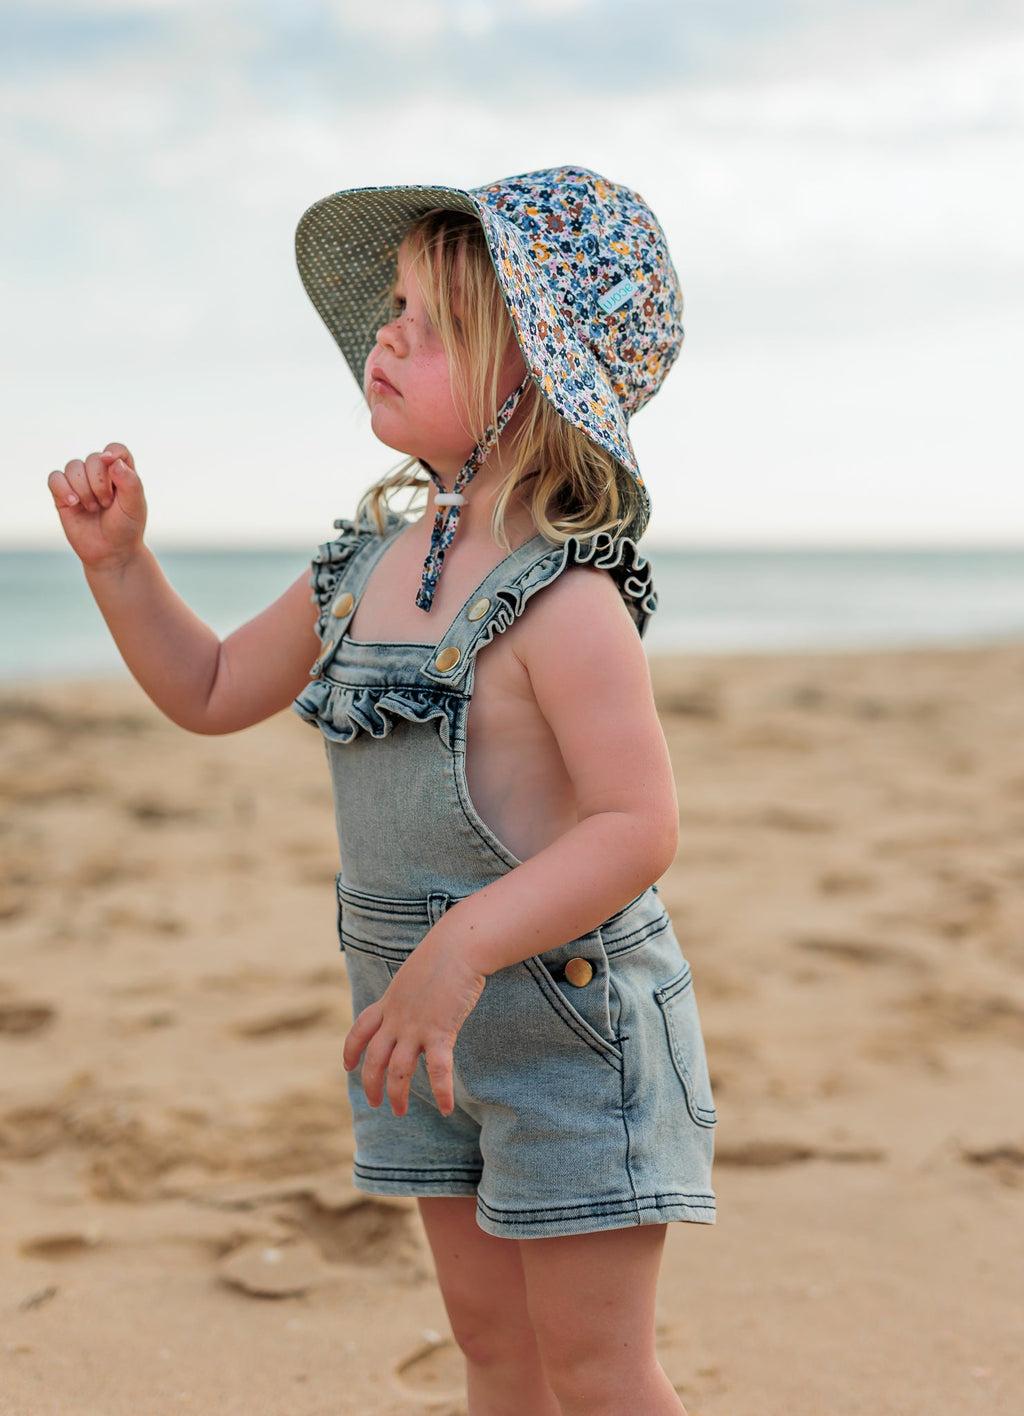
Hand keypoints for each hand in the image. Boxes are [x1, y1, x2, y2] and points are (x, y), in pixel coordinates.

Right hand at [47, 443, 146, 571]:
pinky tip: (73, 503)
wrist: (111, 552)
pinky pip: (54, 478)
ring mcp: (80, 483)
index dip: (112, 454)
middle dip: (100, 482)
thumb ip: (130, 482)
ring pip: (73, 467)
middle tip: (107, 504)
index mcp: (121, 472)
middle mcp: (100, 474)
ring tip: (93, 508)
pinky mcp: (63, 494)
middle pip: (93, 458)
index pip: (115, 449)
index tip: (112, 467)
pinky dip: (62, 488)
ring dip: (84, 489)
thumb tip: (111, 460)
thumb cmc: (126, 528)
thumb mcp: (135, 507)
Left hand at [343, 925, 485, 1116]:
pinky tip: (446, 1108)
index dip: (351, 1051)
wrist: (458, 946)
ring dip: (397, 1095)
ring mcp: (415, 1028)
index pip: (359, 1031)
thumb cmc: (444, 952)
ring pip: (398, 1071)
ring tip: (399, 1111)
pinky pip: (438, 1070)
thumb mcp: (416, 972)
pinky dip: (442, 1092)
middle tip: (375, 1103)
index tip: (348, 1067)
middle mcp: (396, 1018)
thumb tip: (419, 993)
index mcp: (388, 1002)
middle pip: (374, 1060)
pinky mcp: (440, 1033)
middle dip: (371, 1084)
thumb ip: (412, 990)